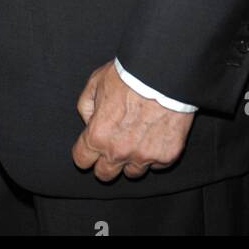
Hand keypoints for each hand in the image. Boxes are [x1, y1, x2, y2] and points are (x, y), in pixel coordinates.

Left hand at [72, 60, 194, 181]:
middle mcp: (119, 151)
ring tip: (136, 139)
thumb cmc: (129, 75)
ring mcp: (145, 156)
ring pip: (132, 172)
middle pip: (105, 174)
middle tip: (112, 146)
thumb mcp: (95, 82)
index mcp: (98, 135)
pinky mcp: (167, 155)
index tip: (89, 149)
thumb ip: (86, 106)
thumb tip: (89, 121)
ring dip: (131, 159)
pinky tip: (155, 135)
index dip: (84, 153)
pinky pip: (157, 164)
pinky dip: (154, 153)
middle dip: (105, 162)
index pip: (82, 160)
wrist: (163, 74)